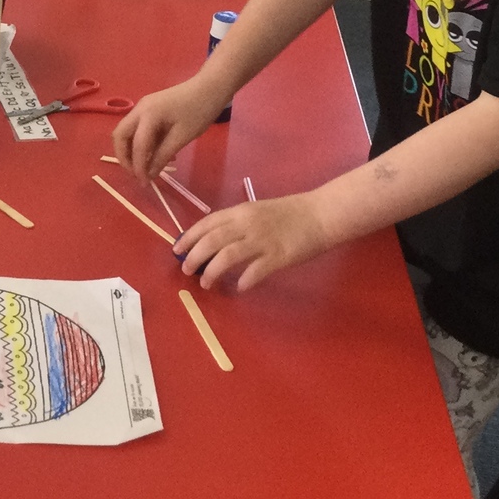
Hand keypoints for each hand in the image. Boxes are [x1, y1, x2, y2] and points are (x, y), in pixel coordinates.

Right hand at [112, 74, 230, 178]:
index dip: (138, 167)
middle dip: (124, 157)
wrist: (210, 86)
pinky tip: (155, 154)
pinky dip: (140, 144)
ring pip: (126, 132)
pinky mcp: (149, 109)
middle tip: (137, 174)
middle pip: (120, 136)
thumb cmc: (199, 111)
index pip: (137, 146)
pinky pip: (138, 129)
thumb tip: (149, 174)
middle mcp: (139, 110)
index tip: (145, 183)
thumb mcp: (182, 137)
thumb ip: (163, 156)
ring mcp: (142, 108)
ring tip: (146, 167)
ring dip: (131, 151)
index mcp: (148, 115)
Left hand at [176, 193, 329, 290]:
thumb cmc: (290, 213)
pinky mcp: (278, 256)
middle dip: (194, 256)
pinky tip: (240, 287)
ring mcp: (263, 240)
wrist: (321, 214)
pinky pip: (255, 271)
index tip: (177, 249)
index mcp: (241, 211)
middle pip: (212, 241)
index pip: (207, 223)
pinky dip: (244, 281)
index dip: (188, 237)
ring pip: (227, 256)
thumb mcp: (257, 211)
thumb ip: (237, 224)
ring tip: (206, 283)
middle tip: (186, 270)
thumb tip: (213, 241)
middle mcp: (247, 224)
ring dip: (212, 271)